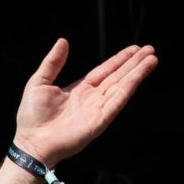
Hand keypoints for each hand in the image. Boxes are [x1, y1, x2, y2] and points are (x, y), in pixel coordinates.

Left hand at [13, 39, 157, 166]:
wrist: (31, 142)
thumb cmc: (32, 116)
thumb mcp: (39, 82)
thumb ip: (53, 62)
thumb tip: (63, 41)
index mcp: (79, 89)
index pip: (104, 71)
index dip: (119, 60)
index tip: (134, 49)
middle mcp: (92, 98)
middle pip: (118, 77)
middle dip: (134, 64)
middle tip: (150, 50)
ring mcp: (98, 109)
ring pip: (122, 87)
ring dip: (137, 73)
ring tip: (152, 59)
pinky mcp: (100, 120)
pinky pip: (118, 100)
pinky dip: (130, 87)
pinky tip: (139, 75)